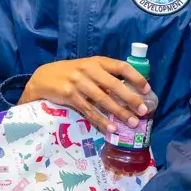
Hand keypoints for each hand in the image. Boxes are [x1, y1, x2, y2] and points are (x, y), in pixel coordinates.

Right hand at [18, 56, 150, 132]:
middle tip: (143, 111)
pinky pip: (89, 110)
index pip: (121, 66)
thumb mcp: (87, 69)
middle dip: (130, 99)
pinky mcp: (69, 95)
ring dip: (119, 112)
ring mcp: (78, 82)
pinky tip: (111, 129)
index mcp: (96, 61)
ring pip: (103, 99)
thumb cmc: (70, 74)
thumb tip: (129, 92)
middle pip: (114, 85)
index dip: (136, 78)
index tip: (147, 89)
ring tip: (132, 123)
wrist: (43, 78)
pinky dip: (101, 120)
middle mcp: (88, 69)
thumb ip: (104, 76)